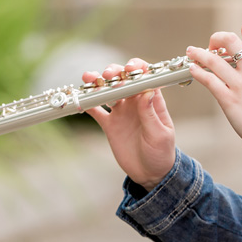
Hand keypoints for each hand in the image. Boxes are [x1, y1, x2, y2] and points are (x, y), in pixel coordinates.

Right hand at [82, 58, 176, 191]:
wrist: (150, 173)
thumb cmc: (161, 152)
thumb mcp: (159, 134)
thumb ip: (151, 114)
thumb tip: (147, 91)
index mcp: (152, 100)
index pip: (146, 76)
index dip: (138, 68)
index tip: (130, 68)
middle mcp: (135, 102)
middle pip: (123, 79)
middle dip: (115, 72)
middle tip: (108, 76)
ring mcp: (121, 112)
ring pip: (107, 91)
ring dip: (98, 83)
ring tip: (89, 79)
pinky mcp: (109, 124)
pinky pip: (95, 110)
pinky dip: (87, 103)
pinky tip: (80, 99)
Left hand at [186, 22, 241, 158]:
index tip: (238, 34)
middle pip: (231, 40)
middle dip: (217, 38)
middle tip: (212, 45)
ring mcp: (240, 85)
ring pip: (214, 59)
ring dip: (198, 53)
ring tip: (191, 51)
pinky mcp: (229, 100)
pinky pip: (209, 80)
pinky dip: (197, 71)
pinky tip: (192, 68)